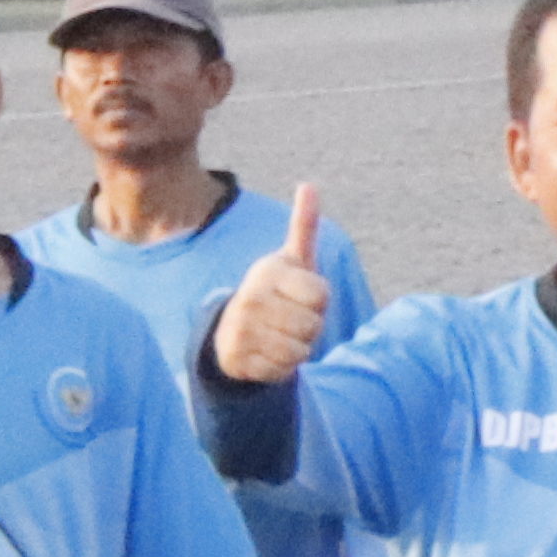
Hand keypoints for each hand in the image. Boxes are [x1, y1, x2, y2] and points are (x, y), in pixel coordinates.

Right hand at [207, 185, 334, 386]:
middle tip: (291, 320)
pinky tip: (268, 353)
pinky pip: (283, 371)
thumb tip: (310, 184)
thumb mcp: (292, 260)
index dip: (320, 301)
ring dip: (299, 349)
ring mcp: (241, 330)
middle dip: (311, 328)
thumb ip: (304, 225)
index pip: (321, 295)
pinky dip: (282, 367)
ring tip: (281, 336)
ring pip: (300, 350)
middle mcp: (251, 298)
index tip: (302, 296)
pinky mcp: (238, 360)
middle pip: (313, 326)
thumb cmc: (277, 291)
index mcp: (268, 271)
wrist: (234, 329)